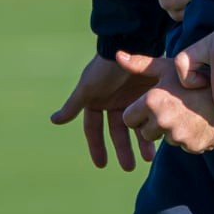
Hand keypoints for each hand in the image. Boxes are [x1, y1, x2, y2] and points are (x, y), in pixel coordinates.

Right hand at [49, 54, 161, 171]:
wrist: (129, 45)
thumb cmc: (105, 68)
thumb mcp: (88, 88)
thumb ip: (73, 106)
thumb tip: (54, 121)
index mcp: (96, 102)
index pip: (94, 129)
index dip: (97, 147)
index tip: (101, 165)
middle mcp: (113, 103)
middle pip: (117, 132)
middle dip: (123, 149)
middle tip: (129, 167)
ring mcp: (131, 99)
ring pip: (136, 126)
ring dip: (141, 143)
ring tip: (148, 158)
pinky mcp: (147, 95)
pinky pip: (150, 115)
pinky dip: (153, 127)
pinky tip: (159, 140)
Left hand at [118, 51, 213, 155]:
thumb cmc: (196, 75)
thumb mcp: (169, 67)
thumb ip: (140, 64)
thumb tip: (117, 55)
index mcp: (151, 101)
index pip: (128, 119)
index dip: (138, 112)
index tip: (152, 104)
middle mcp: (162, 120)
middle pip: (145, 132)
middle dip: (154, 124)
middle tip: (174, 108)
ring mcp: (178, 136)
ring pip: (166, 139)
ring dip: (173, 130)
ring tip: (190, 113)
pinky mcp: (192, 146)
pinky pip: (183, 146)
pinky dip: (190, 137)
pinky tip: (199, 122)